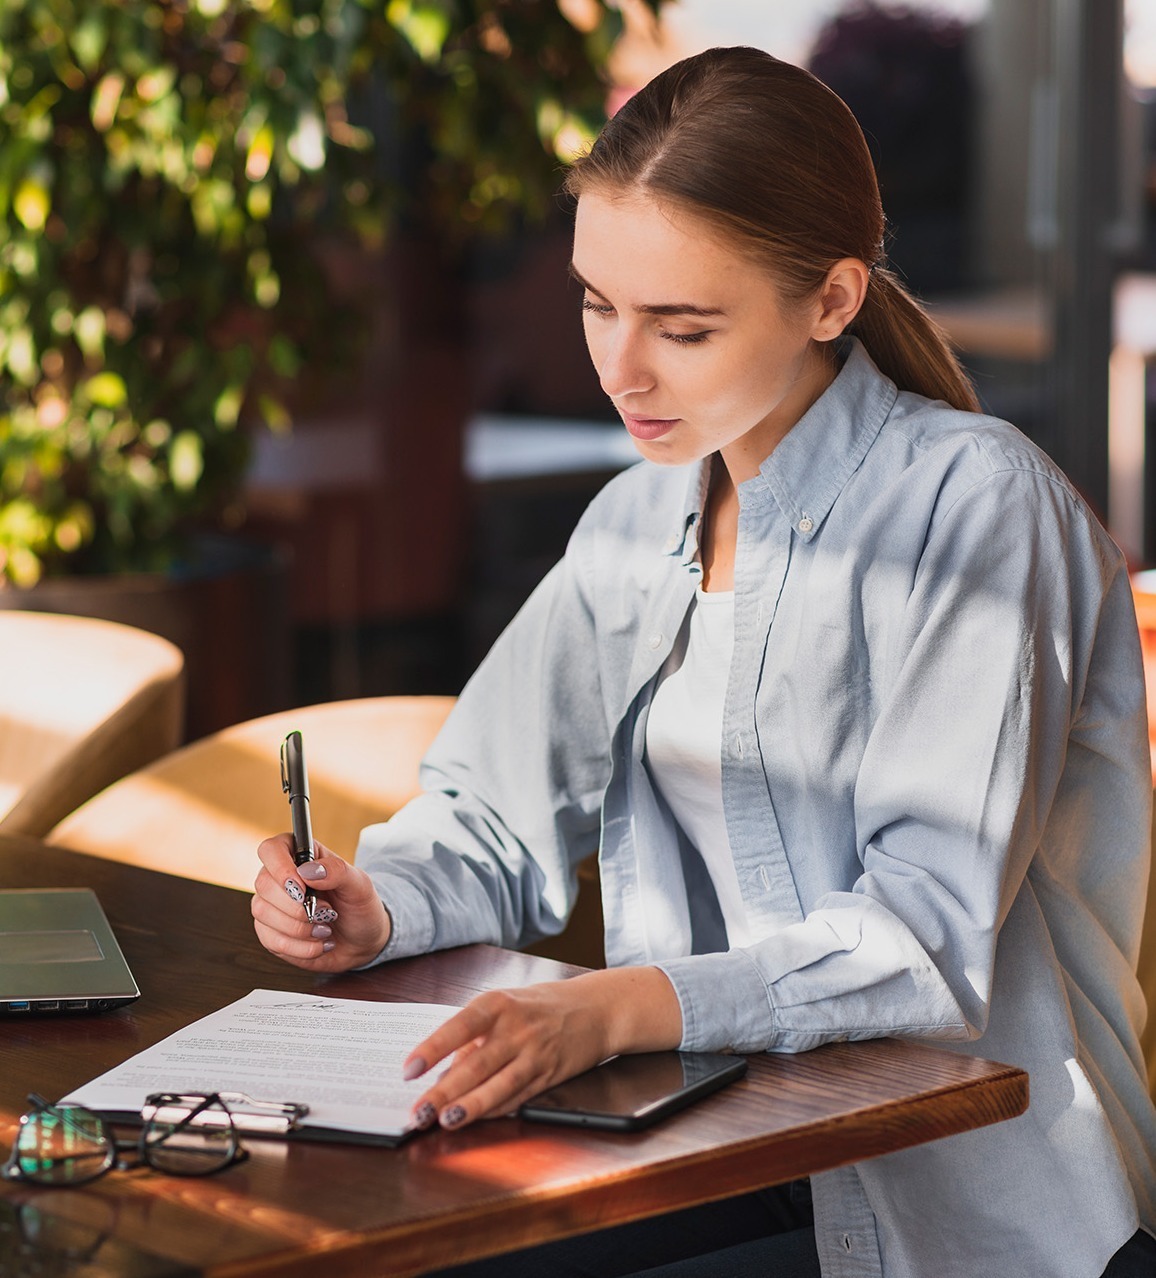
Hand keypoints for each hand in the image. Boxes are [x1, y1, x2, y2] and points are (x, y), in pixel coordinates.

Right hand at [251, 833, 390, 970]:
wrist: (362, 942)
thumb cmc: (359, 906)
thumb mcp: (359, 885)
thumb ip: (337, 871)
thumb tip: (307, 871)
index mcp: (301, 856)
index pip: (271, 849)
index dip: (280, 868)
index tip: (302, 888)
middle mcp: (280, 878)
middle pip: (264, 884)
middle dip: (297, 906)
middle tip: (327, 912)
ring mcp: (271, 906)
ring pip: (262, 913)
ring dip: (299, 928)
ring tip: (325, 928)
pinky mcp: (269, 933)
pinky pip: (271, 940)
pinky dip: (299, 947)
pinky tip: (318, 944)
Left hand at [403, 966, 681, 1130]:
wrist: (596, 1009)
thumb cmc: (540, 1005)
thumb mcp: (504, 1005)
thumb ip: (475, 1035)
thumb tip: (445, 1071)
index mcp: (498, 1004)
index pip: (459, 1027)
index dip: (432, 1050)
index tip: (408, 1070)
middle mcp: (517, 1028)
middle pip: (475, 1065)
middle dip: (442, 1092)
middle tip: (417, 1113)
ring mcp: (534, 1054)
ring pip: (497, 1086)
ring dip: (469, 1107)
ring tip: (444, 1121)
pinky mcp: (548, 1076)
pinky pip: (515, 1097)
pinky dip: (493, 1111)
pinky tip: (474, 1120)